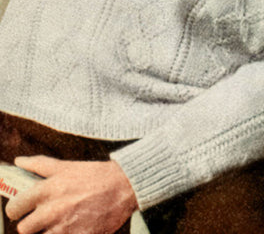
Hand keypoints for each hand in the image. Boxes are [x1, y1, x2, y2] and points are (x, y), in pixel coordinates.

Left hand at [5, 155, 137, 233]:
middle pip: (23, 229)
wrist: (124, 188)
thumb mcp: (66, 166)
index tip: (21, 210)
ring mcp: (64, 228)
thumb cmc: (95, 176)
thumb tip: (19, 161)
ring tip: (59, 223)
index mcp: (47, 190)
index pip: (15, 207)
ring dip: (47, 232)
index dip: (16, 209)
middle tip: (40, 219)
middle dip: (31, 225)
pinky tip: (72, 228)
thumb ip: (39, 165)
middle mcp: (52, 210)